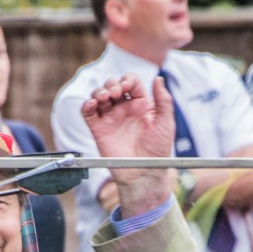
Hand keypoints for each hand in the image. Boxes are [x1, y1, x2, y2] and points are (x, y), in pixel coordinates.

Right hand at [81, 73, 176, 213]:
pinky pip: (88, 113)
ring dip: (98, 91)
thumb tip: (159, 79)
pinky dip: (86, 105)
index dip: (127, 80)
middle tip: (115, 92)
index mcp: (141, 105)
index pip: (131, 83)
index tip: (127, 86)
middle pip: (112, 85)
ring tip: (104, 97)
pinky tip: (91, 104)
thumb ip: (164, 101)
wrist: (143, 172)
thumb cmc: (158, 150)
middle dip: (111, 84)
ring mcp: (110, 118)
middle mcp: (124, 109)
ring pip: (99, 95)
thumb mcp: (165, 123)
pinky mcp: (98, 129)